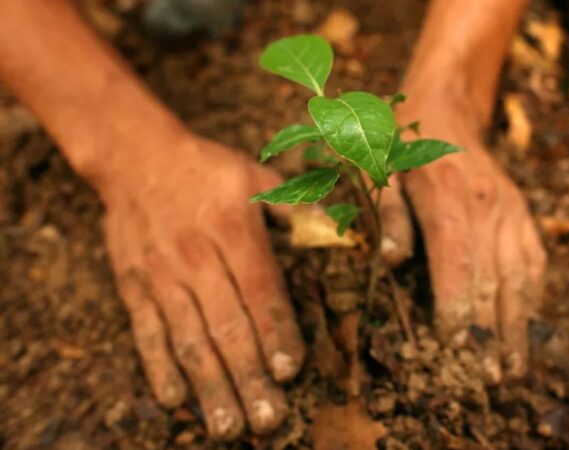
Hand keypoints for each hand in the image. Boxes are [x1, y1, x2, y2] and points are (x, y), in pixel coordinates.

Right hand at [97, 134, 303, 438]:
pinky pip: (146, 332)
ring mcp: (161, 275)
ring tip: (227, 425)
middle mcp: (196, 258)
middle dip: (248, 376)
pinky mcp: (133, 285)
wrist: (135, 157)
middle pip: (226, 326)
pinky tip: (176, 400)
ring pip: (188, 338)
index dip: (276, 333)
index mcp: (233, 231)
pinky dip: (159, 368)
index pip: (260, 291)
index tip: (291, 371)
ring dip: (209, 385)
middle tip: (267, 419)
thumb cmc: (208, 170)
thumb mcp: (257, 178)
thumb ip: (298, 211)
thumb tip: (341, 233)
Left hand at [385, 94, 546, 381]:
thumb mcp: (377, 170)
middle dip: (490, 334)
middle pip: (493, 279)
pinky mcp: (523, 215)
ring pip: (520, 277)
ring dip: (518, 327)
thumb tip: (394, 261)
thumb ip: (387, 215)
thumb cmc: (399, 146)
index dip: (457, 310)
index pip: (458, 263)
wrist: (444, 109)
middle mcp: (487, 207)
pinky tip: (529, 330)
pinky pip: (534, 262)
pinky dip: (533, 299)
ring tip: (513, 371)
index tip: (454, 350)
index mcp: (448, 197)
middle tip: (487, 380)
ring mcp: (511, 211)